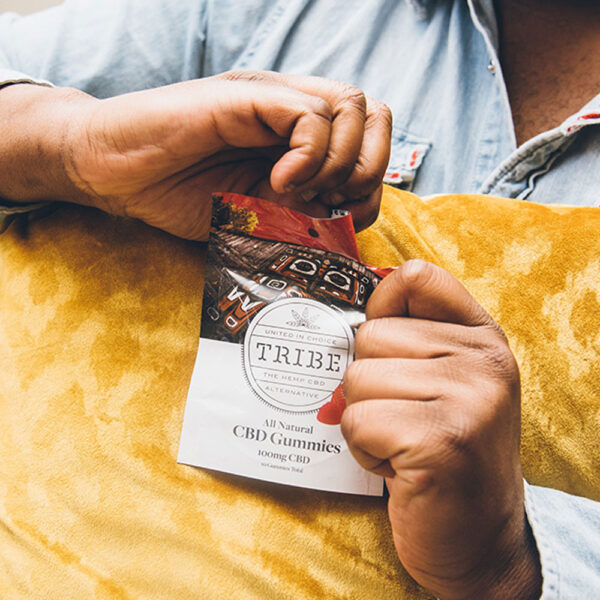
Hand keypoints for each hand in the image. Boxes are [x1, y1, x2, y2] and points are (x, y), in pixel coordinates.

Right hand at [47, 70, 389, 238]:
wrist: (117, 174)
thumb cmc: (180, 195)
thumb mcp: (257, 215)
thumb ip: (301, 212)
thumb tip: (346, 219)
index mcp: (297, 137)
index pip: (370, 138)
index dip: (371, 181)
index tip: (340, 213)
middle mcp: (291, 110)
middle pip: (374, 115)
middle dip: (368, 168)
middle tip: (330, 201)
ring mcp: (270, 99)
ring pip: (351, 107)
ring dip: (339, 162)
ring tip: (298, 190)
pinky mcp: (245, 97)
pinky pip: (308, 114)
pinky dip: (307, 156)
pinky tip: (277, 182)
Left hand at [341, 260, 541, 599]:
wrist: (477, 536)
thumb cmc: (443, 452)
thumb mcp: (442, 383)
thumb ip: (407, 340)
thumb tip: (340, 319)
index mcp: (482, 338)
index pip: (416, 276)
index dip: (383, 307)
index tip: (390, 350)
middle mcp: (484, 361)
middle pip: (368, 336)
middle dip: (369, 385)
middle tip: (404, 420)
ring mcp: (468, 399)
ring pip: (356, 380)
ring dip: (365, 421)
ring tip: (403, 443)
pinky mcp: (441, 440)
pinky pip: (356, 422)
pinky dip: (364, 450)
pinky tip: (399, 466)